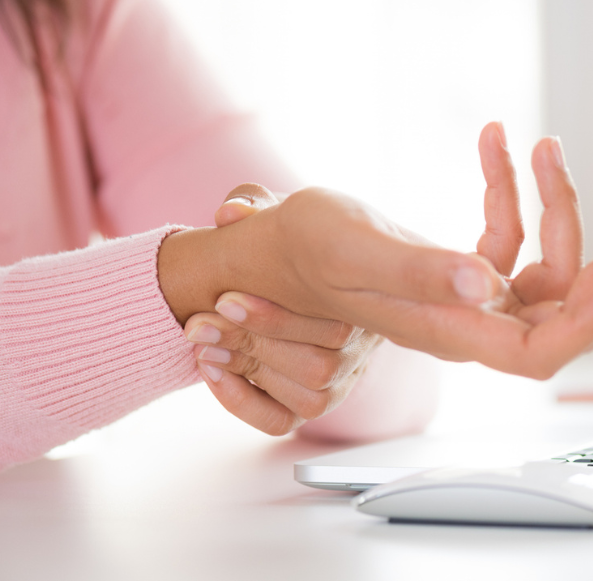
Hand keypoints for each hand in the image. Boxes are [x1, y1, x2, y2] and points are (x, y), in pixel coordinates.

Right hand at [157, 124, 592, 380]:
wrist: (272, 247)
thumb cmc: (298, 254)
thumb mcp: (353, 253)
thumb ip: (419, 272)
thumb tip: (485, 284)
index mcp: (450, 332)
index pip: (539, 352)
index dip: (590, 325)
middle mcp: (469, 322)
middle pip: (563, 310)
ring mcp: (469, 297)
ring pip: (545, 268)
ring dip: (555, 207)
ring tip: (541, 145)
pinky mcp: (461, 271)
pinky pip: (507, 234)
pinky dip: (508, 189)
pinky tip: (493, 139)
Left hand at [186, 185, 382, 434]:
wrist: (284, 275)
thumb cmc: (287, 244)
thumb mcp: (276, 214)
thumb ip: (255, 205)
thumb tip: (230, 213)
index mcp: (360, 298)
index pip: (334, 324)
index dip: (273, 317)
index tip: (224, 299)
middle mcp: (360, 343)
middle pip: (319, 365)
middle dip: (249, 343)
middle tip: (197, 325)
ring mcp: (339, 379)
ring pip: (308, 396)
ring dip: (245, 371)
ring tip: (203, 347)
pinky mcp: (310, 402)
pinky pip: (283, 420)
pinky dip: (245, 404)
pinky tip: (215, 375)